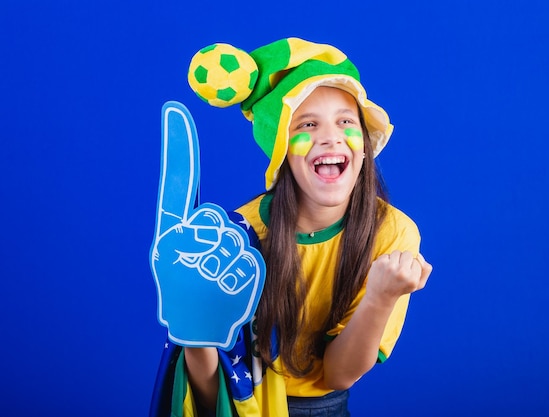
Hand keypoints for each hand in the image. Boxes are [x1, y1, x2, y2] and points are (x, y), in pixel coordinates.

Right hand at [149, 101, 264, 349]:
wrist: (195, 331)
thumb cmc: (189, 288)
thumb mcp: (180, 256)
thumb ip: (194, 229)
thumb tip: (212, 216)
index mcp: (167, 235)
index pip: (173, 187)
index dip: (177, 152)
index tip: (174, 114)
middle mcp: (176, 249)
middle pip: (217, 220)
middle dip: (219, 239)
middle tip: (210, 263)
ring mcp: (200, 269)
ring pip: (238, 242)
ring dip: (235, 259)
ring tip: (219, 280)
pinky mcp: (225, 288)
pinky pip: (251, 264)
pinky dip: (247, 277)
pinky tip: (231, 292)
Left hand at [365, 251, 431, 306]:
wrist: (380, 296)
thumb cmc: (401, 288)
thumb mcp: (417, 284)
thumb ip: (425, 270)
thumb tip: (419, 255)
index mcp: (413, 279)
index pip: (418, 261)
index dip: (412, 267)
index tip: (407, 276)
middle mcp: (402, 273)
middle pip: (408, 254)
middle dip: (405, 260)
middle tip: (399, 271)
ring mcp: (390, 267)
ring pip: (397, 252)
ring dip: (395, 259)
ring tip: (392, 271)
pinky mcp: (380, 263)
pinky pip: (387, 254)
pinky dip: (386, 261)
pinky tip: (384, 270)